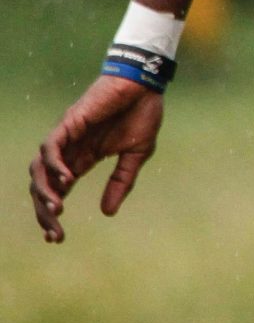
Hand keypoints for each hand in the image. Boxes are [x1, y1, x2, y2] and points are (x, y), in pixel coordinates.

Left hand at [30, 76, 164, 242]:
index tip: (57, 238)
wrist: (145, 84)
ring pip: (39, 170)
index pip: (57, 191)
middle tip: (55, 234)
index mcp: (82, 159)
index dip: (51, 215)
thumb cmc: (142, 114)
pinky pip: (51, 147)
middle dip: (44, 212)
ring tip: (57, 209)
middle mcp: (68, 151)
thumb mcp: (136, 155)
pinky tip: (67, 179)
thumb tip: (107, 213)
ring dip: (44, 191)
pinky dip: (54, 165)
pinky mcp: (69, 123)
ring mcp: (65, 137)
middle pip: (42, 186)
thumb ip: (121, 181)